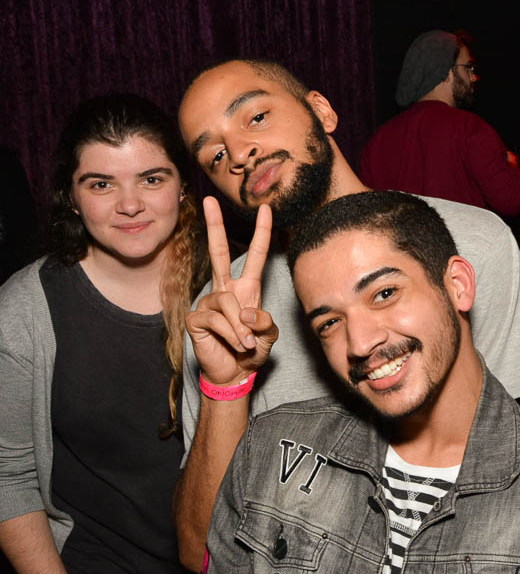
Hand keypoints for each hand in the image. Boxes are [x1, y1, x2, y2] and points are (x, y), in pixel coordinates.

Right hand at [186, 198, 277, 386]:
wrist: (234, 373)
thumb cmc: (252, 350)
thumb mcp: (269, 336)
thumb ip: (266, 323)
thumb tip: (248, 313)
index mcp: (247, 287)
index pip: (255, 255)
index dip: (261, 233)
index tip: (266, 209)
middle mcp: (226, 289)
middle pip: (220, 252)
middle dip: (215, 225)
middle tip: (210, 200)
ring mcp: (209, 302)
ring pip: (227, 303)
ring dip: (241, 328)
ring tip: (246, 344)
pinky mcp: (196, 318)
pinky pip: (215, 320)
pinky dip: (229, 335)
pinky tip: (232, 345)